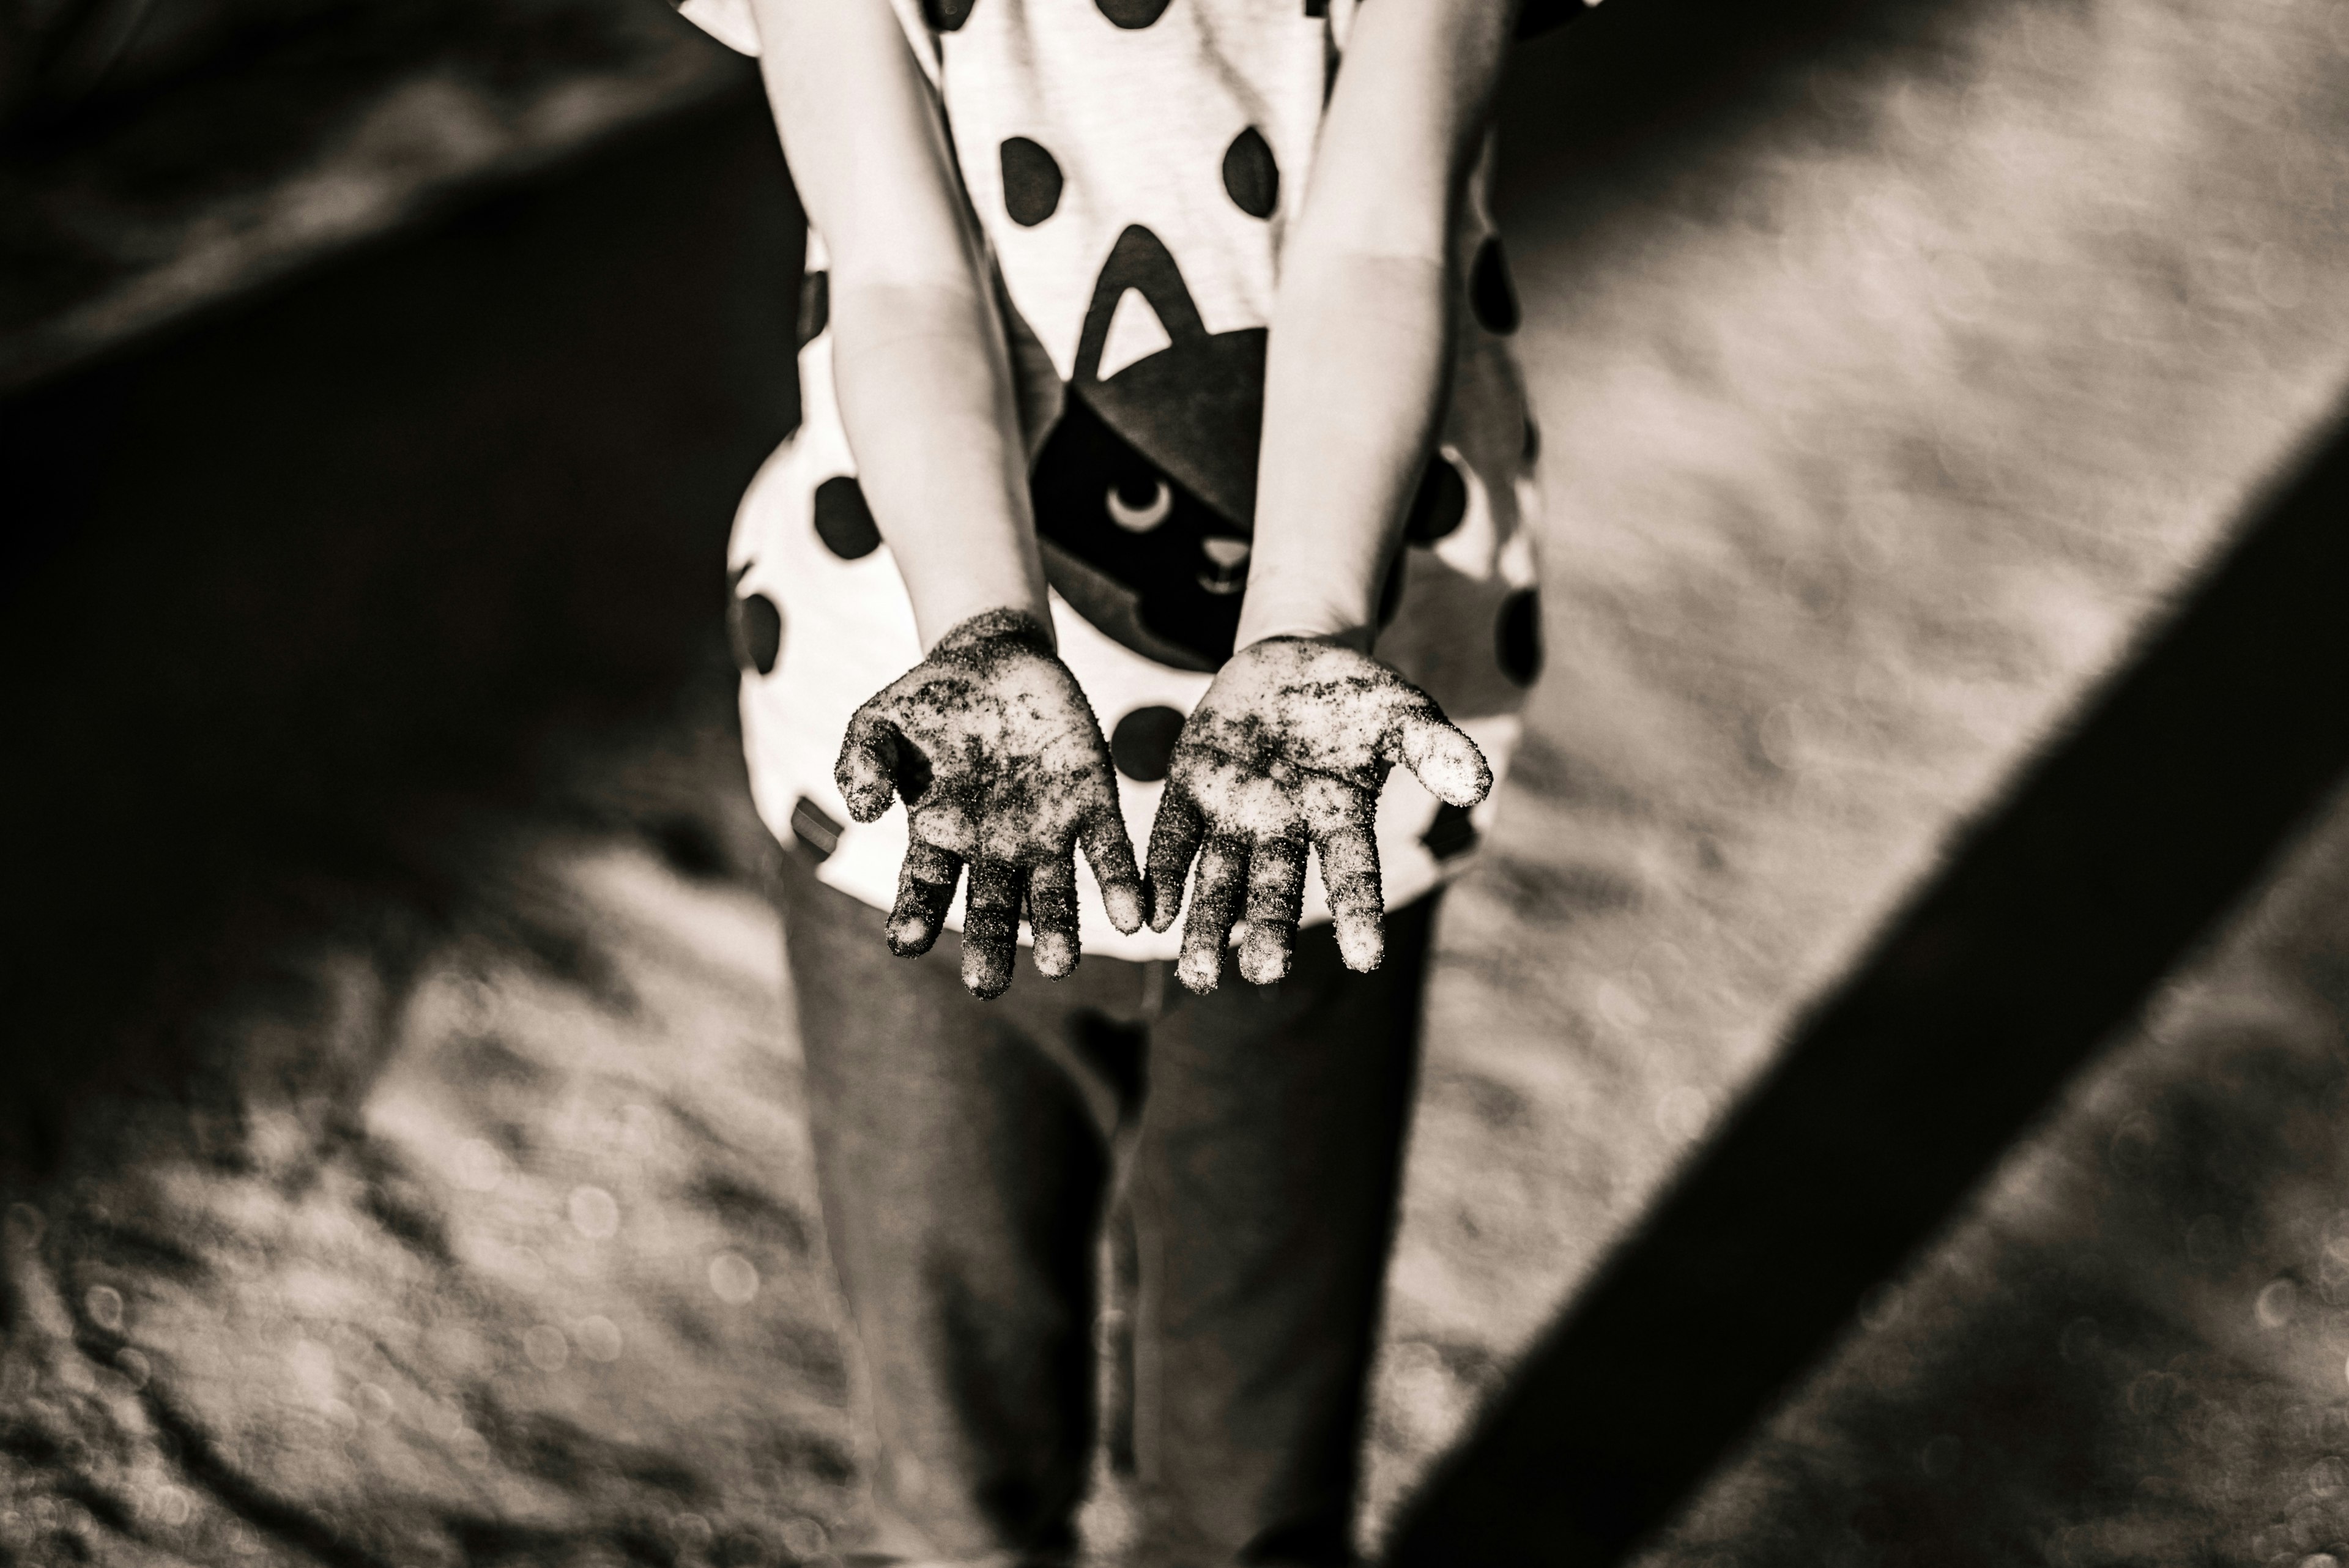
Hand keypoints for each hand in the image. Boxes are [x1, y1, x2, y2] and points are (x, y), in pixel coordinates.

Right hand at [836, 609, 1143, 997]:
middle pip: (991, 907)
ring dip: (1057, 929)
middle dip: (990, 945)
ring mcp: (1045, 828)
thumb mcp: (879, 721)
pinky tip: (1133, 919)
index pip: (924, 886)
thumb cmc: (929, 700)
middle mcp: (994, 846)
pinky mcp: (1092, 801)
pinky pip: (1110, 851)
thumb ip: (862, 762)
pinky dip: (1121, 886)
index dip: (914, 914)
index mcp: (940, 834)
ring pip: (1052, 892)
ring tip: (1059, 966)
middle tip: (987, 986)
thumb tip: (863, 812)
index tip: (905, 942)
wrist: (994, 655)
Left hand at [1142, 636, 1490, 992]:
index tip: (1368, 961)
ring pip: (1219, 879)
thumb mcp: (1401, 710)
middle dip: (1267, 931)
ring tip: (1198, 979)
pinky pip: (1174, 837)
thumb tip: (1477, 786)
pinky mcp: (1191, 789)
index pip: (1352, 872)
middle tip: (1262, 975)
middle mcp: (1285, 827)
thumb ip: (1432, 748)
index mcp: (1339, 815)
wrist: (1292, 662)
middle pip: (1275, 888)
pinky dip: (1162, 875)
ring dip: (1207, 927)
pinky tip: (1151, 916)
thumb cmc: (1356, 696)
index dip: (1359, 914)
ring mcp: (1235, 812)